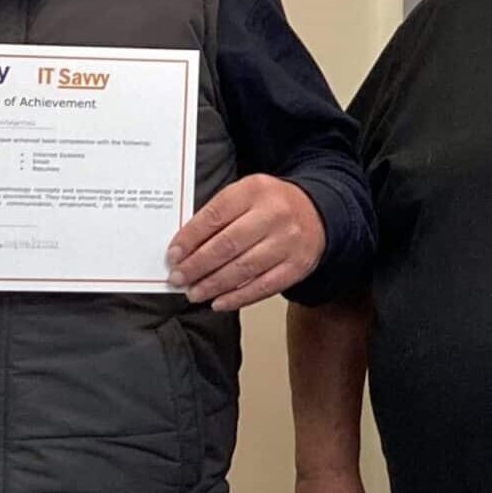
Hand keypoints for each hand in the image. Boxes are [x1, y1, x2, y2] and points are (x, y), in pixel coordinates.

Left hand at [167, 175, 324, 311]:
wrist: (318, 213)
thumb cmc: (272, 205)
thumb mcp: (245, 195)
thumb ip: (218, 215)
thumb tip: (185, 248)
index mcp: (255, 190)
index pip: (215, 216)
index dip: (190, 239)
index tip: (173, 256)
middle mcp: (274, 214)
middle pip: (228, 244)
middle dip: (197, 265)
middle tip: (179, 278)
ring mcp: (288, 241)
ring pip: (244, 268)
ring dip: (214, 285)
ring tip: (195, 293)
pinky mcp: (297, 265)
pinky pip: (264, 286)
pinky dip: (238, 297)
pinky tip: (219, 302)